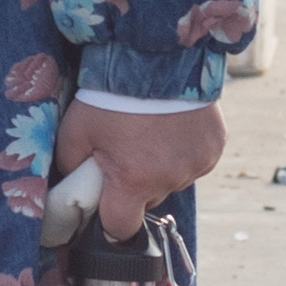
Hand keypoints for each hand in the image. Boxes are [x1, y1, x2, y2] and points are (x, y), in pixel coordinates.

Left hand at [55, 94, 222, 238]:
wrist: (157, 57)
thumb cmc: (111, 95)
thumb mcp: (75, 131)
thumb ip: (71, 166)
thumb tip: (73, 186)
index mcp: (133, 182)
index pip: (121, 228)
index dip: (111, 221)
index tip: (107, 203)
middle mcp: (169, 179)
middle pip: (148, 201)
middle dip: (136, 185)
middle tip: (126, 152)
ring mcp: (197, 165)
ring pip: (172, 181)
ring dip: (162, 168)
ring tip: (151, 135)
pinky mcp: (214, 148)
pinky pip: (195, 163)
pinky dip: (183, 152)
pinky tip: (173, 128)